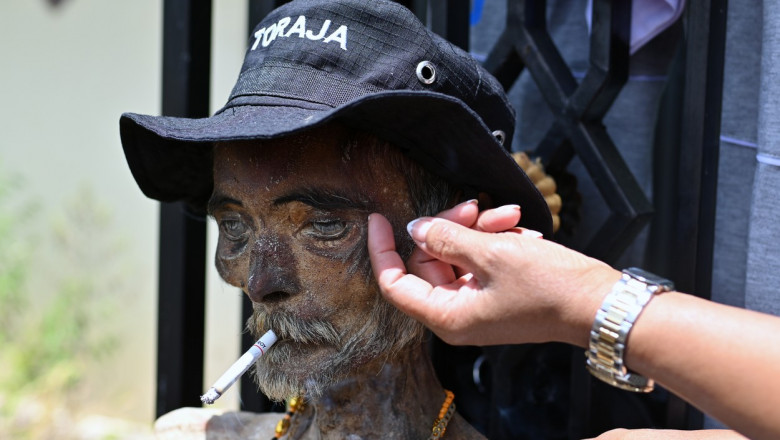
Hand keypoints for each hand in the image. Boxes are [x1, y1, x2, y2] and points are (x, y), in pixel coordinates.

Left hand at [367, 203, 619, 346]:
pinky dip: (493, 241)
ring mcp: (477, 305)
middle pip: (428, 262)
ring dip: (478, 230)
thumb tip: (416, 228)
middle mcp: (457, 315)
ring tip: (506, 215)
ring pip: (457, 257)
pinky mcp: (496, 294)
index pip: (394, 283)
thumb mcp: (491, 252)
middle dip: (449, 228)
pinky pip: (480, 262)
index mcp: (446, 316)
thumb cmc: (548, 285)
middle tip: (473, 206)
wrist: (598, 302)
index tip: (378, 217)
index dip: (382, 249)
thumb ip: (446, 238)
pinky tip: (517, 229)